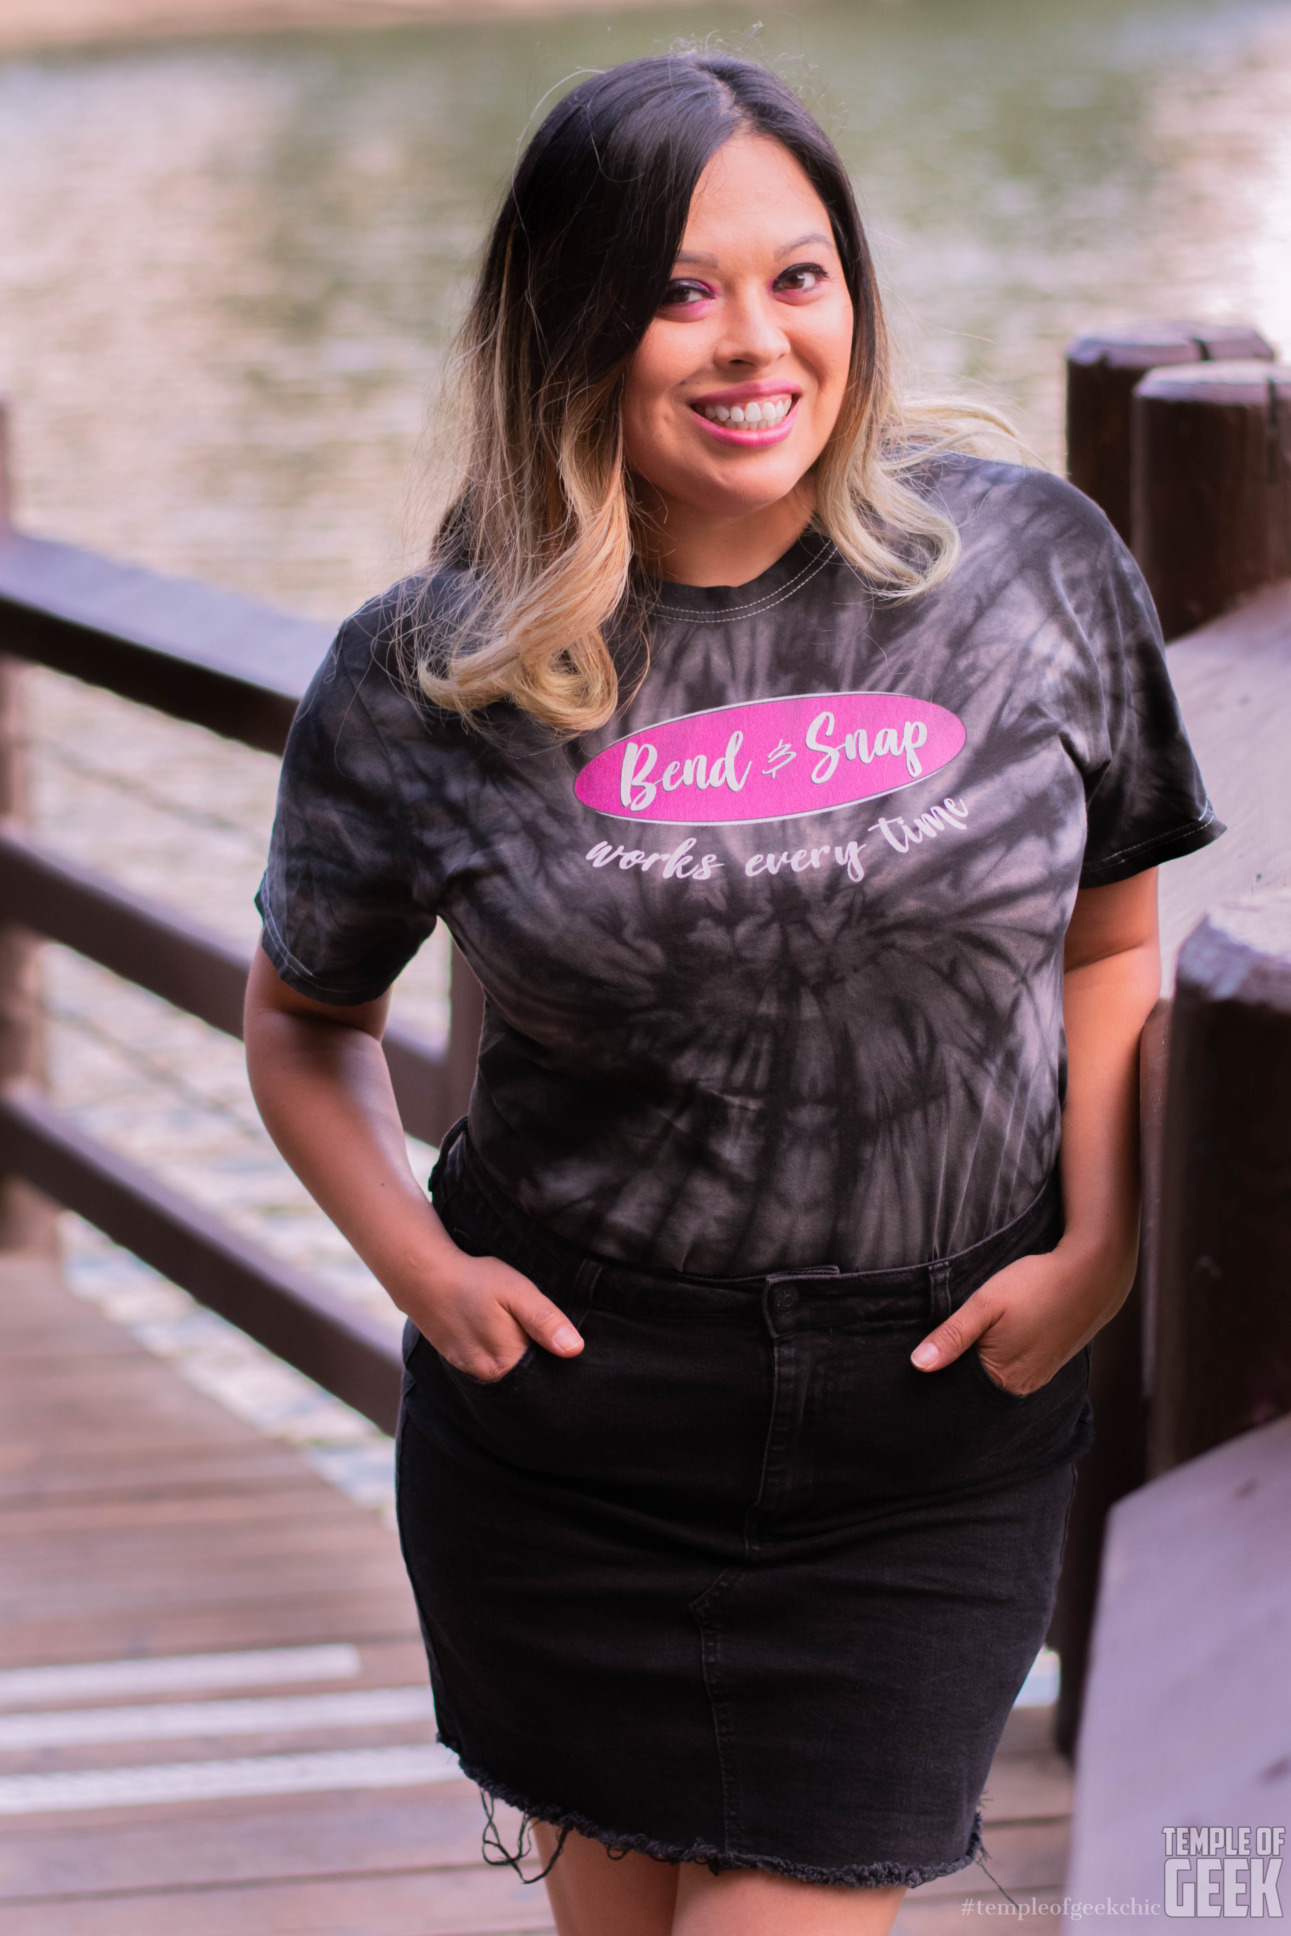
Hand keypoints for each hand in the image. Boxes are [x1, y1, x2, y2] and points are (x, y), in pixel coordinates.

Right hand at [406, 1248, 583, 1382]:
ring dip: (518, 1357)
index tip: (558, 1340)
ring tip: (516, 1330)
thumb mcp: (517, 1292)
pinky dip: (498, 1354)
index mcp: (507, 1363)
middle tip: (536, 1329)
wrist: (424, 1278)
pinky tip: (499, 1333)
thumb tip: (575, 1350)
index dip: (557, 1359)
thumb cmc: (475, 1281)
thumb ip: (545, 1321)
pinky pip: (489, 1366)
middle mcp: (488, 1376)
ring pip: (508, 1373)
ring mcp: (471, 1371)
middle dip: (539, 1361)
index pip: (545, 1375)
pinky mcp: (460, 1362)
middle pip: (527, 1378)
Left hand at [909, 1241, 1129, 1395]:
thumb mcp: (986, 1304)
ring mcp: (1038, 1377)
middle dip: (959, 1366)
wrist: (1093, 1274)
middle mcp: (1021, 1386)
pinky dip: (1002, 1355)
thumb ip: (952, 1336)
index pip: (957, 1388)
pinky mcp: (1049, 1363)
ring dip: (981, 1359)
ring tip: (976, 1333)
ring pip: (995, 1375)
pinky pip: (1014, 1367)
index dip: (940, 1370)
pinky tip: (999, 1335)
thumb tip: (918, 1365)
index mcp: (1003, 1379)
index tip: (925, 1353)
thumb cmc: (1036, 1285)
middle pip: (976, 1384)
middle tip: (951, 1337)